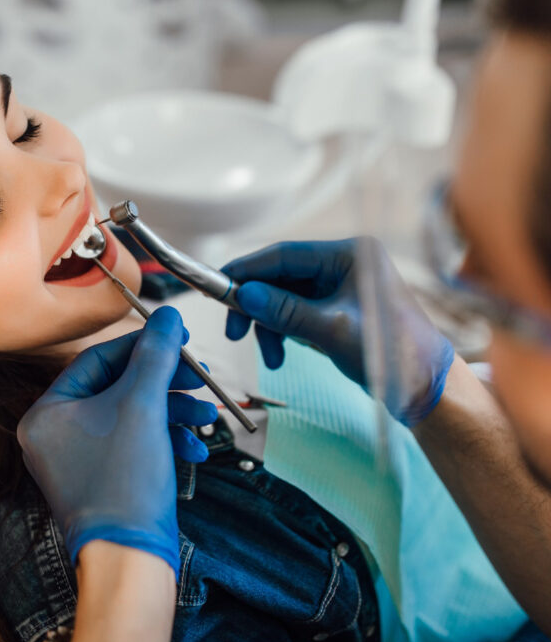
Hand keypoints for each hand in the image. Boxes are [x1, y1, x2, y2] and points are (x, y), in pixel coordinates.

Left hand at [17, 307, 217, 574]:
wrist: (131, 560)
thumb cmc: (125, 483)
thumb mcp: (143, 405)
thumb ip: (155, 354)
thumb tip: (167, 315)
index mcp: (46, 413)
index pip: (95, 360)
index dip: (141, 345)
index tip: (177, 338)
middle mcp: (54, 436)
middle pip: (117, 389)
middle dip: (165, 385)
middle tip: (199, 378)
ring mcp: (76, 461)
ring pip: (131, 418)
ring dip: (174, 414)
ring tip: (207, 418)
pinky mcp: (102, 481)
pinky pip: (133, 446)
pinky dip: (166, 442)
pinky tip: (196, 450)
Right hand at [222, 237, 454, 425]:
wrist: (423, 387)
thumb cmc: (390, 353)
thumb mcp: (331, 330)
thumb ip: (285, 310)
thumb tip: (244, 294)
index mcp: (349, 255)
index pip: (283, 255)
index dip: (247, 271)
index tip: (217, 288)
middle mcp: (342, 264)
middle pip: (279, 277)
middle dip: (256, 306)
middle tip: (235, 333)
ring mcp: (338, 286)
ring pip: (282, 298)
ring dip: (268, 326)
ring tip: (270, 357)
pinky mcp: (334, 308)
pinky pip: (294, 313)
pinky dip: (281, 333)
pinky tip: (281, 355)